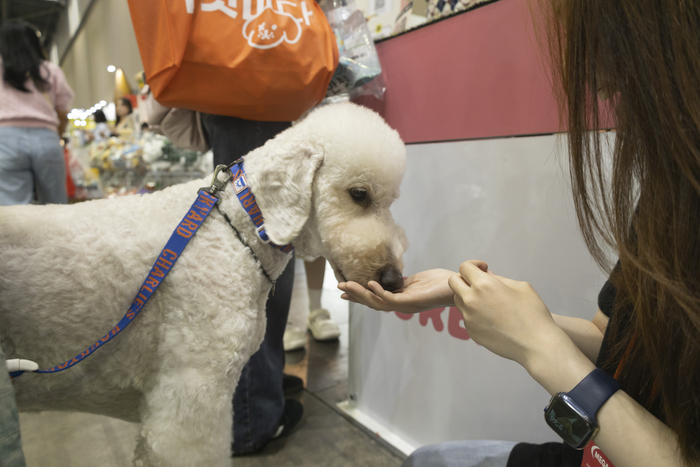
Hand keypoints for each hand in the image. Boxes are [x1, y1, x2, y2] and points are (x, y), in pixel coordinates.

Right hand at [338, 269, 456, 312]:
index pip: (375, 299)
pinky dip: (379, 292)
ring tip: (348, 285)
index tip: (344, 290)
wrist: (457, 285)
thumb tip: (390, 280)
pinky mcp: (412, 302)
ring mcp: (406, 305)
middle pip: (372, 303)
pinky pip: (391, 299)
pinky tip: (370, 284)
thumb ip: (402, 283)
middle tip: (340, 287)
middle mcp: (401, 305)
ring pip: (378, 302)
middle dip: (355, 295)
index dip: (359, 296)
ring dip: (362, 294)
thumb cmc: (439, 282)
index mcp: (400, 300)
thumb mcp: (416, 281)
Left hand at [449, 260, 566, 369]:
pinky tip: (493, 318)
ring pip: (458, 300)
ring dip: (468, 296)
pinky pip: (466, 317)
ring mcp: (469, 317)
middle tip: (479, 283)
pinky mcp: (471, 331)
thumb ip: (500, 279)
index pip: (464, 268)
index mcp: (484, 285)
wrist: (536, 345)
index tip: (484, 269)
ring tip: (488, 301)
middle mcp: (471, 300)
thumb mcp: (520, 287)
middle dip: (464, 278)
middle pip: (453, 282)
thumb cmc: (533, 313)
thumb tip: (487, 276)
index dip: (474, 265)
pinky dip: (474, 313)